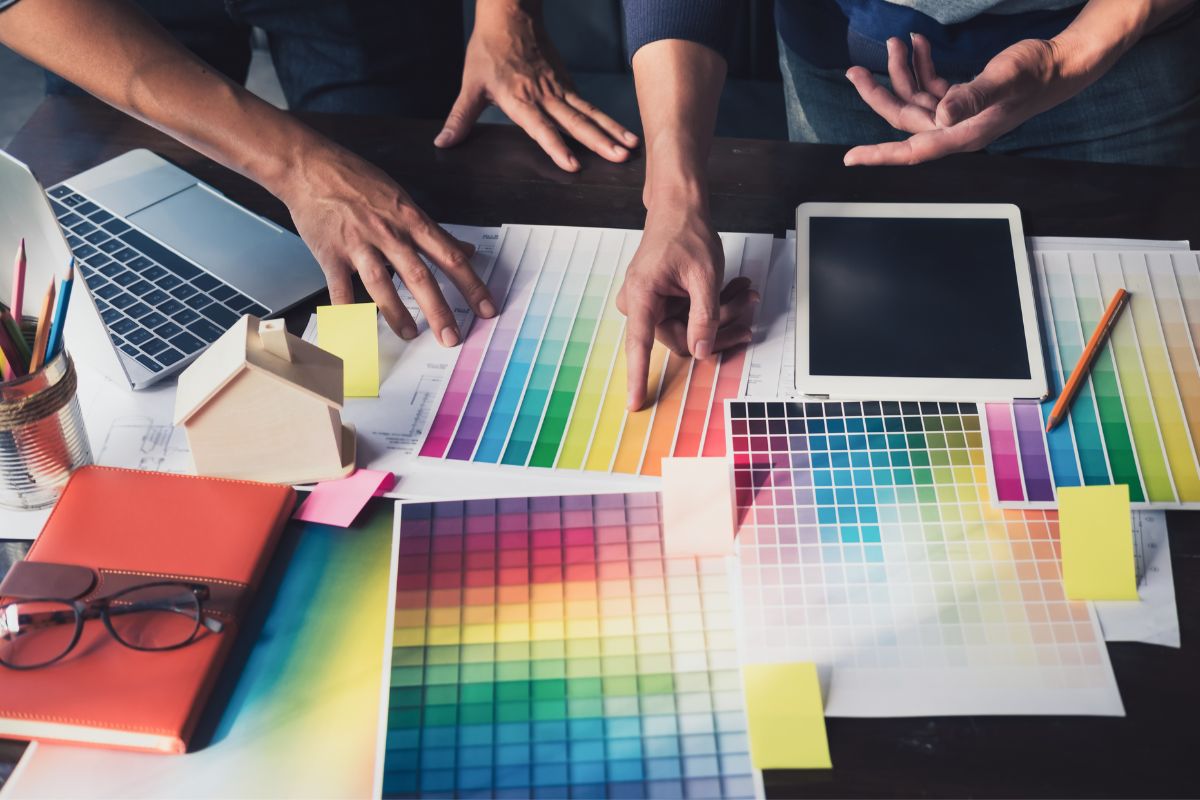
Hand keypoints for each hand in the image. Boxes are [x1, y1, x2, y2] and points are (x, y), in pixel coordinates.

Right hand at [280, 144, 494, 345]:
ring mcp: (358, 245)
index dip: (472, 285)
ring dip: (397, 314)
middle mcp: (388, 234)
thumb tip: (467, 251)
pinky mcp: (330, 254)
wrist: (310, 166)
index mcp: (411, 221)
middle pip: (419, 276)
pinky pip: (340, 289)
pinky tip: (355, 331)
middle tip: (452, 337)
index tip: (487, 309)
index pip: (450, 257)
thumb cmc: (358, 181)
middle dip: (438, 310)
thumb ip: (435, 231)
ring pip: (382, 285)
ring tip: (410, 334)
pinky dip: (347, 313)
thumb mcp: (403, 199)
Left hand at [434, 2, 637, 170]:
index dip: (555, 146)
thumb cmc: (488, 50)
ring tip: (630, 148)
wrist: (509, 14)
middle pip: (574, 122)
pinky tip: (622, 134)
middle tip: (619, 158)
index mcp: (519, 99)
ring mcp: (558, 88)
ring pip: (588, 113)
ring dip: (610, 131)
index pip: (541, 128)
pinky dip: (606, 119)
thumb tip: (443, 142)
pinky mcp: (566, 82)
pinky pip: (588, 104)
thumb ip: (460, 118)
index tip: (573, 164)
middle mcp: (543, 95)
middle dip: (598, 142)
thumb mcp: (470, 85)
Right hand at [616, 207, 758, 410]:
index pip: (640, 345)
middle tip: (747, 302)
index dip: (639, 377)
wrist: (678, 208)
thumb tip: (701, 352)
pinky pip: (689, 318)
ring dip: (722, 313)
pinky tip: (734, 291)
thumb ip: (704, 317)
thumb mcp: (704, 275)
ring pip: (691, 329)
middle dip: (719, 323)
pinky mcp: (661, 303)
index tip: (635, 403)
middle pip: (683, 337)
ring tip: (745, 292)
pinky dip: (714, 307)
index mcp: (642, 296)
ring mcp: (650, 305)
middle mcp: (640, 304)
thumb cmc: (685, 232)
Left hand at [843, 33, 1090, 165]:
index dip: (880, 155)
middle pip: (904, 117)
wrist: (1061, 64)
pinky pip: (931, 86)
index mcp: (962, 133)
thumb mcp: (1003, 79)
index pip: (912, 149)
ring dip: (901, 71)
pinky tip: (917, 44)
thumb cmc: (1036, 73)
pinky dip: (921, 66)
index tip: (850, 158)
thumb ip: (972, 97)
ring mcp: (958, 113)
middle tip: (854, 71)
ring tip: (894, 42)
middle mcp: (956, 128)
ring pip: (915, 98)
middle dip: (878, 93)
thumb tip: (942, 115)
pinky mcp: (963, 98)